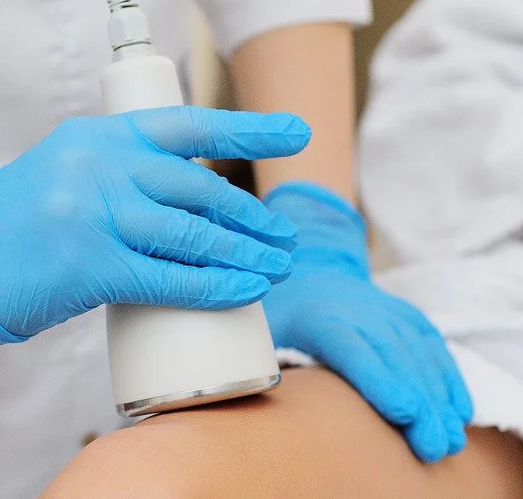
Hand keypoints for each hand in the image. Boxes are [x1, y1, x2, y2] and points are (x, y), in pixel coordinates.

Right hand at [0, 105, 310, 358]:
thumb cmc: (8, 228)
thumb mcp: (61, 175)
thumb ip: (114, 176)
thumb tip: (182, 204)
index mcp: (94, 136)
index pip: (185, 123)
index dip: (246, 127)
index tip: (294, 132)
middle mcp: (97, 164)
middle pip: (198, 185)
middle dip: (251, 216)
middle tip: (283, 236)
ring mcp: (92, 213)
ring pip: (192, 232)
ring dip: (245, 252)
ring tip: (276, 264)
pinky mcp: (88, 265)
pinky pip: (170, 277)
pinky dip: (214, 287)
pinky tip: (243, 291)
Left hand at [262, 182, 472, 462]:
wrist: (309, 267)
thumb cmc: (279, 312)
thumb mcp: (258, 330)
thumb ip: (261, 360)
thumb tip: (256, 390)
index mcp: (318, 317)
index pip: (352, 349)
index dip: (379, 379)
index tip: (403, 411)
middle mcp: (358, 310)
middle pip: (393, 358)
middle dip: (420, 403)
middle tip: (433, 446)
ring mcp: (385, 310)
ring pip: (419, 354)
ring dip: (439, 398)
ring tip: (447, 440)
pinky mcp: (404, 315)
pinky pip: (431, 345)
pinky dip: (447, 377)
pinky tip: (457, 411)